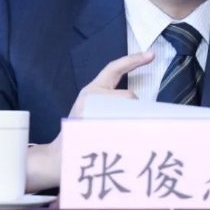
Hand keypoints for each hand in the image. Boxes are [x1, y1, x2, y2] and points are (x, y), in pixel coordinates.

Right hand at [26, 51, 154, 191]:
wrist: (58, 155)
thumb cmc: (80, 132)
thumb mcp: (91, 109)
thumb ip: (110, 102)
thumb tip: (139, 106)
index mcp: (91, 90)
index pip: (114, 68)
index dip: (133, 60)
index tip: (151, 54)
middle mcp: (90, 96)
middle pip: (129, 96)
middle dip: (136, 110)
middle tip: (130, 125)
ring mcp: (89, 112)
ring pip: (129, 112)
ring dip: (131, 124)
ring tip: (121, 137)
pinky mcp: (90, 128)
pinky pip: (120, 128)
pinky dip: (125, 137)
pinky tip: (119, 144)